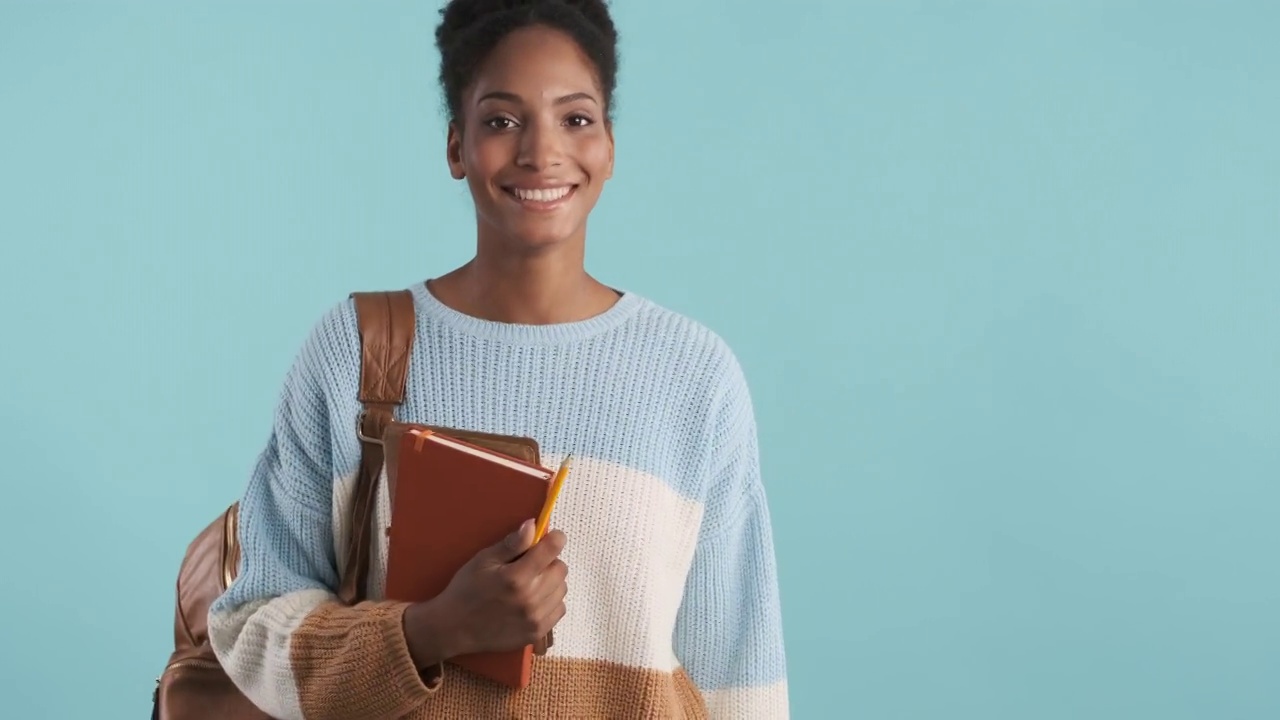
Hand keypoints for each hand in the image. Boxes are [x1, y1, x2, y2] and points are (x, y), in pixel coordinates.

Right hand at [405, 519, 567, 663]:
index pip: (552, 549)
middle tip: (531, 565)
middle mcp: (530, 599)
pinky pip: (560, 609)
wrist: (454, 628)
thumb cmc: (466, 589)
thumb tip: (533, 525)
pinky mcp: (537, 633)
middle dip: (550, 561)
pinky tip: (533, 600)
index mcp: (516, 577)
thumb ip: (512, 544)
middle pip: (561, 568)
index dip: (555, 538)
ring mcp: (535, 618)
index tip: (550, 538)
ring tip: (531, 583)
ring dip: (551, 582)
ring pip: (562, 589)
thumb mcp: (483, 560)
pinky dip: (551, 601)